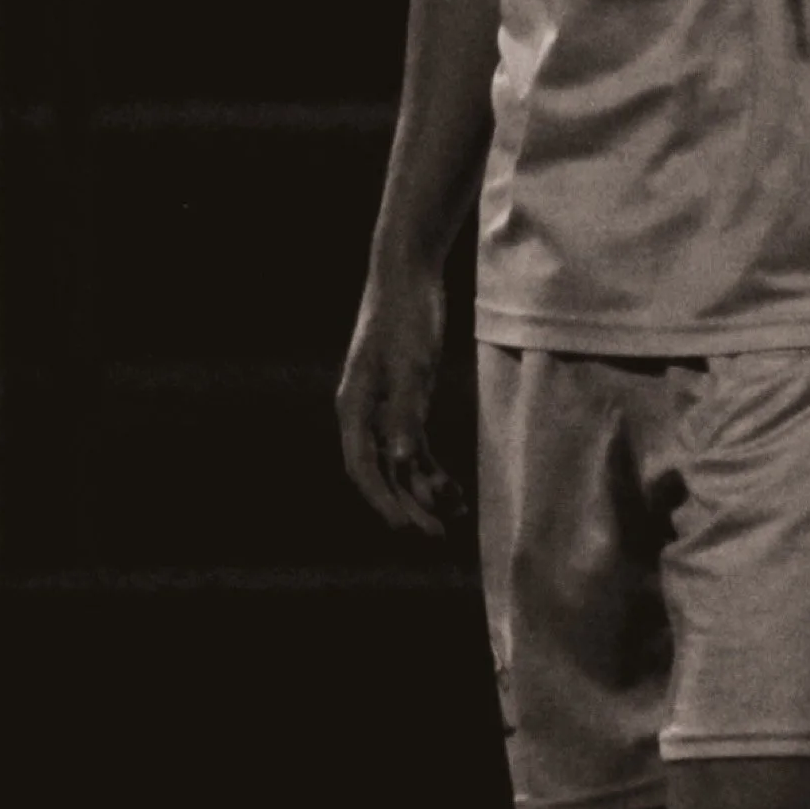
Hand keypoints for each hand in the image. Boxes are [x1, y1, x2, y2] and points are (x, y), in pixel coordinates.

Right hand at [335, 267, 468, 536]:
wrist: (408, 272)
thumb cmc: (406, 315)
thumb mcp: (412, 367)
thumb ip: (405, 415)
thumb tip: (400, 463)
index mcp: (354, 406)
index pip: (363, 468)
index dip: (383, 502)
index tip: (406, 530)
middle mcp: (362, 413)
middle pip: (381, 473)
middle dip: (407, 505)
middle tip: (438, 535)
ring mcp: (382, 407)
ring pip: (399, 463)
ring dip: (423, 489)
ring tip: (456, 513)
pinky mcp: (403, 399)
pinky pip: (412, 445)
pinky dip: (430, 467)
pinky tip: (453, 488)